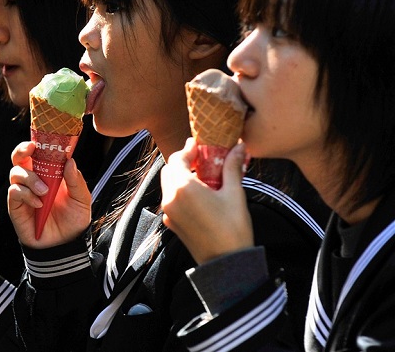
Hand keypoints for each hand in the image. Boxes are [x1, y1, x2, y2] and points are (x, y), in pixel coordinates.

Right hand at [8, 141, 90, 248]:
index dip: (36, 143)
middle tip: (31, 150)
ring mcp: (23, 192)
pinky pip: (14, 192)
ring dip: (30, 178)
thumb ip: (77, 181)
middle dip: (21, 150)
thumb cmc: (73, 221)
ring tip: (44, 192)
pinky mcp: (16, 207)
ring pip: (15, 173)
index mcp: (49, 173)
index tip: (40, 139)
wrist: (65, 246)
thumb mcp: (82, 200)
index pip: (37, 153)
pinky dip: (25, 194)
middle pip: (18, 157)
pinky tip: (38, 204)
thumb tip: (70, 161)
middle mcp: (33, 179)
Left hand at [160, 138, 252, 263]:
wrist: (226, 263)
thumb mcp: (235, 194)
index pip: (178, 158)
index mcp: (183, 187)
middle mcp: (170, 198)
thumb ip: (232, 167)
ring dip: (181, 176)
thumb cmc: (233, 228)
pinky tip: (199, 194)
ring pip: (168, 185)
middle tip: (202, 159)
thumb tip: (239, 146)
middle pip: (170, 170)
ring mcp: (168, 212)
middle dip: (183, 162)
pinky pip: (171, 200)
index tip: (199, 144)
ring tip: (203, 176)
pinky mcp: (171, 223)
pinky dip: (180, 192)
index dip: (188, 149)